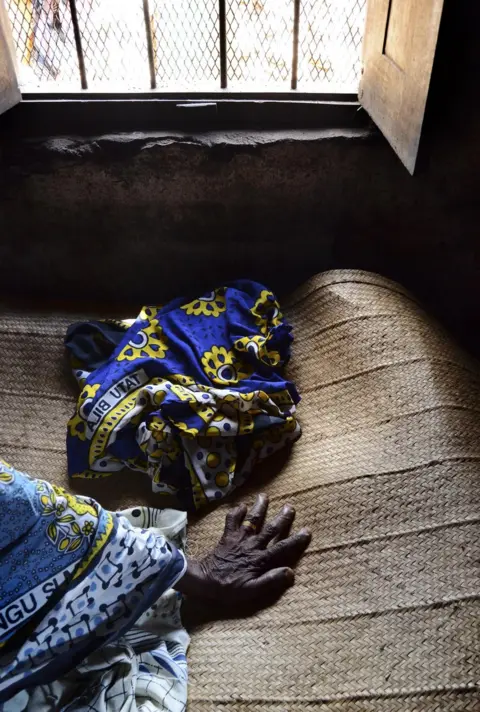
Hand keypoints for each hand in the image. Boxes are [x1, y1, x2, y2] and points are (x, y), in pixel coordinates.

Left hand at [175, 494, 310, 606]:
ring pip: (252, 520)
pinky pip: (232, 520)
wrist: (204, 581)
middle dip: (281, 518)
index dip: (295, 540)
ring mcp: (239, 538)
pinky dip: (236, 512)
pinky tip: (241, 505)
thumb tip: (290, 572)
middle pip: (270, 529)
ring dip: (259, 508)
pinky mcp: (227, 536)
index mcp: (259, 559)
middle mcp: (252, 545)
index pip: (282, 548)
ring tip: (265, 496)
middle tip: (290, 507)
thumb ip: (271, 581)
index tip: (307, 531)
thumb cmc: (229, 588)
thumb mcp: (252, 591)